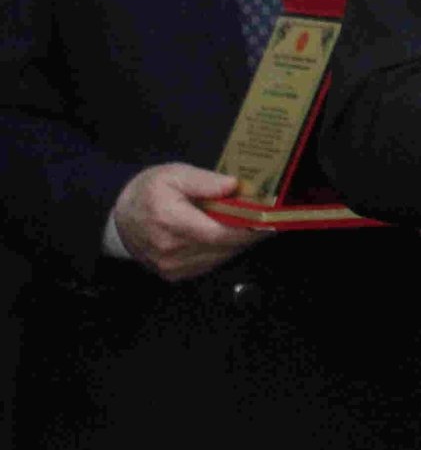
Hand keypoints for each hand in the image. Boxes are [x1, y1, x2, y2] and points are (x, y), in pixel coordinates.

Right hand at [111, 163, 269, 281]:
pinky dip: (223, 251)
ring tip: (252, 226)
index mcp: (171, 222)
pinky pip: (209, 264)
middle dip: (249, 235)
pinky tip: (229, 237)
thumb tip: (233, 186)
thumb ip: (204, 181)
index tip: (270, 219)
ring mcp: (171, 266)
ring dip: (238, 244)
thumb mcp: (174, 175)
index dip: (248, 229)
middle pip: (224, 247)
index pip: (220, 233)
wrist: (121, 220)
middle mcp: (170, 249)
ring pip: (219, 258)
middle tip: (269, 221)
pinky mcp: (174, 275)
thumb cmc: (149, 192)